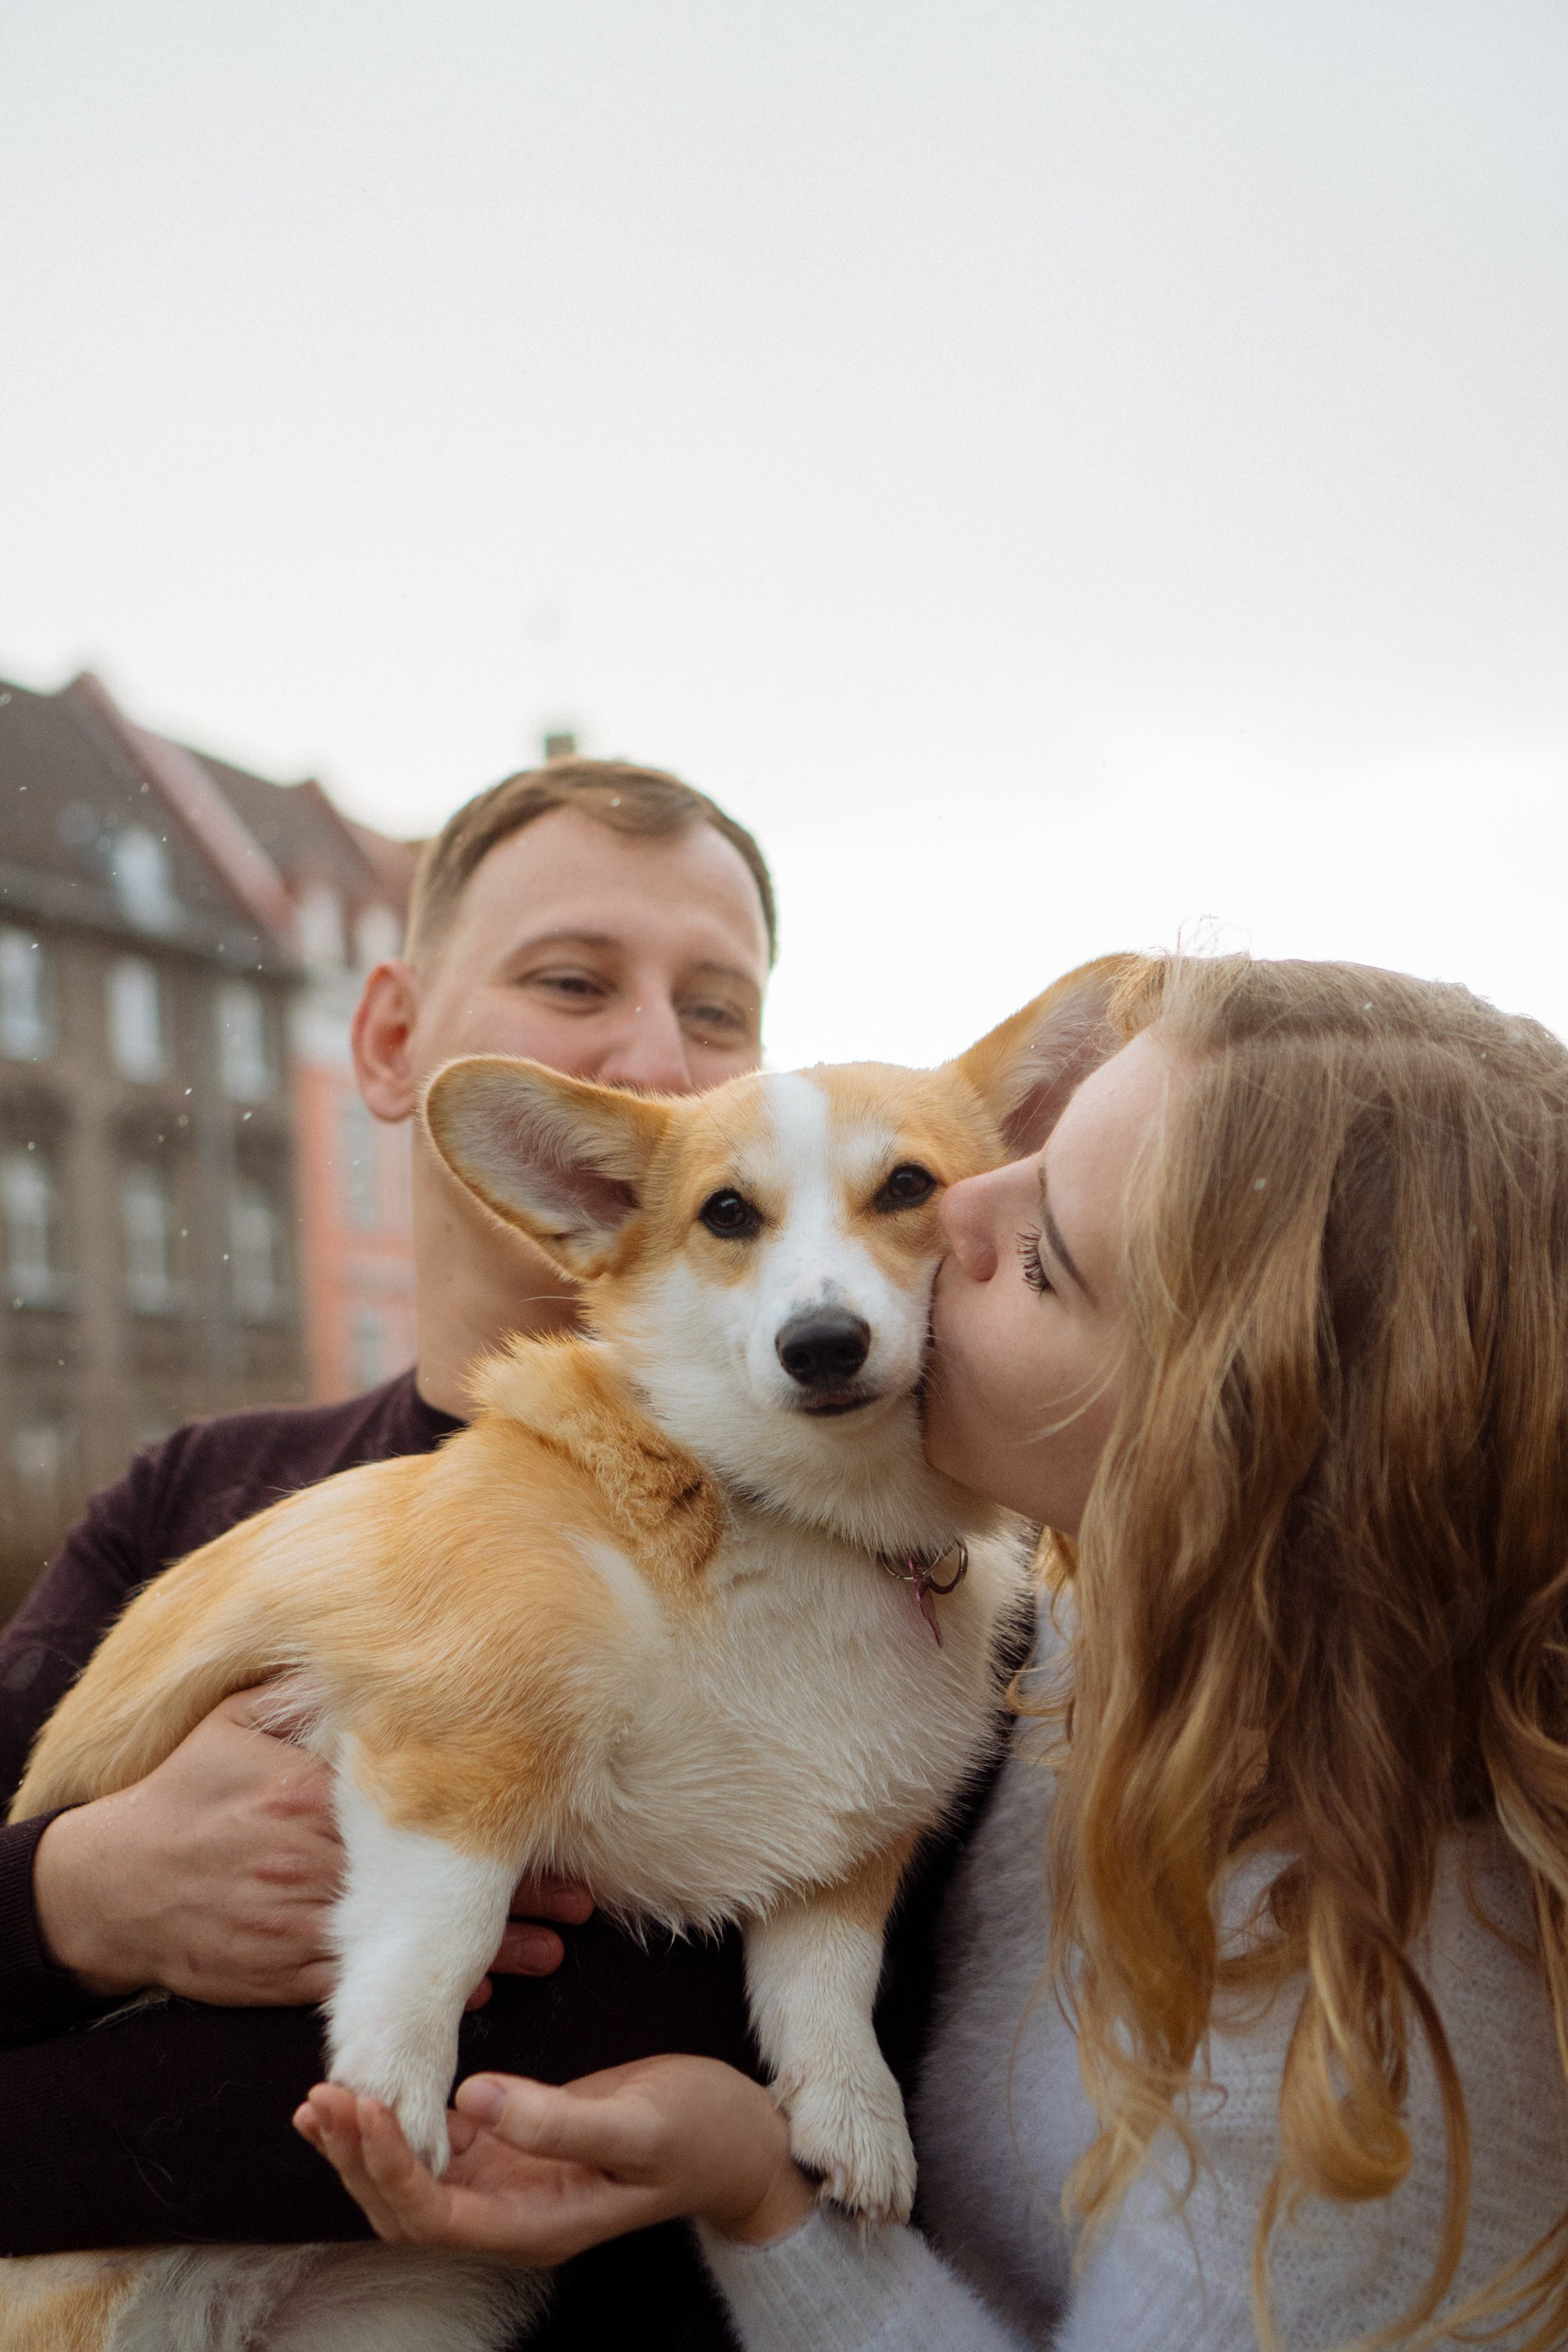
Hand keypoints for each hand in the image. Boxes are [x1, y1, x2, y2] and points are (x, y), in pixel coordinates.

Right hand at [31, 1683, 592, 2006]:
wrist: (107, 1888)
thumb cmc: (180, 1791)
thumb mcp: (233, 1721)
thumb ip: (301, 1692)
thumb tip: (366, 1644)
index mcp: (305, 1795)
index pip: (416, 1810)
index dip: (487, 1821)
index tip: (549, 1823)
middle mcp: (309, 1863)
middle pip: (428, 1882)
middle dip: (509, 1898)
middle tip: (580, 1906)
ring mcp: (296, 1927)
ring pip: (407, 1945)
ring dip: (483, 1957)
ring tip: (553, 1955)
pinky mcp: (281, 1976)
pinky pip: (366, 1989)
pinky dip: (416, 1994)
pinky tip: (472, 1995)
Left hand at [295, 2056, 818, 2261]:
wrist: (740, 2140)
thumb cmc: (699, 2133)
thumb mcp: (639, 2126)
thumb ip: (555, 2120)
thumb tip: (471, 2097)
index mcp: (534, 2224)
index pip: (432, 2213)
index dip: (388, 2166)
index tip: (362, 2106)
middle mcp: (511, 2215)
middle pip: (406, 2208)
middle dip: (358, 2158)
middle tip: (323, 2097)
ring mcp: (511, 2185)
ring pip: (414, 2180)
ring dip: (367, 2144)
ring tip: (325, 2096)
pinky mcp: (516, 2147)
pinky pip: (440, 2146)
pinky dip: (400, 2121)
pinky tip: (376, 2088)